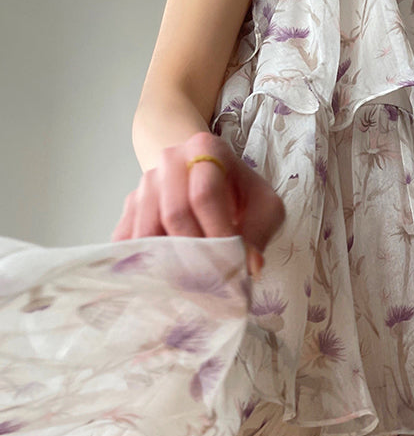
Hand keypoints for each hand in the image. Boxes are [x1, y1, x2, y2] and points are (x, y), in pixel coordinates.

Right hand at [111, 131, 285, 275]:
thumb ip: (259, 233)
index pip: (204, 195)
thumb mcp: (264, 206)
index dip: (217, 233)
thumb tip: (250, 266)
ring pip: (147, 228)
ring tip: (191, 285)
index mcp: (206, 149)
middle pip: (174, 213)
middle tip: (212, 280)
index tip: (230, 264)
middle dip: (194, 251)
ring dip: (168, 261)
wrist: (207, 175)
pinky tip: (163, 277)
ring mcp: (147, 182)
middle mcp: (170, 160)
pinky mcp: (131, 205)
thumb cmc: (240, 193)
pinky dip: (143, 262)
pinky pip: (128, 237)